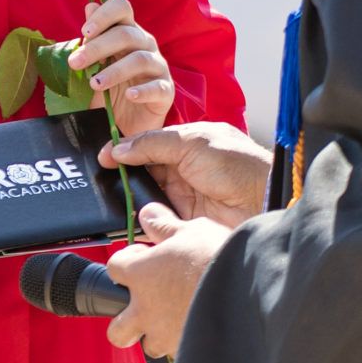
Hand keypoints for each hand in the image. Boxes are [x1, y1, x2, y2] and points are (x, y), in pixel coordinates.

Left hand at [66, 0, 175, 136]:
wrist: (128, 123)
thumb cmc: (111, 89)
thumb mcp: (96, 65)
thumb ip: (93, 39)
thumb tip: (89, 6)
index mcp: (128, 32)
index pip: (122, 8)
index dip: (104, 15)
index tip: (84, 33)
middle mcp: (146, 44)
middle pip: (126, 34)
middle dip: (98, 47)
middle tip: (75, 63)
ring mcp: (158, 67)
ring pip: (140, 59)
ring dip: (114, 71)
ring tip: (94, 84)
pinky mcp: (166, 91)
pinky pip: (158, 87)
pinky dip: (142, 91)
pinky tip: (128, 96)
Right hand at [101, 121, 271, 228]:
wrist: (262, 201)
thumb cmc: (236, 164)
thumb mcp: (192, 142)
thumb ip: (153, 143)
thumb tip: (119, 149)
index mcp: (187, 144)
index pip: (148, 145)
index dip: (125, 150)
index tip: (101, 157)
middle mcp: (184, 169)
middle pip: (144, 171)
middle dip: (123, 175)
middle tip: (99, 179)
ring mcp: (184, 196)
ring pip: (147, 196)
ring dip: (130, 198)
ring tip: (108, 199)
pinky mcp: (184, 220)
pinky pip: (156, 219)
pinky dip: (141, 219)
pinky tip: (125, 219)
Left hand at [104, 202, 227, 358]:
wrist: (246, 293)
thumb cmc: (217, 259)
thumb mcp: (192, 230)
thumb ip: (166, 226)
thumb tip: (148, 214)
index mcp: (140, 274)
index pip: (114, 267)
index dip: (127, 261)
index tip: (143, 257)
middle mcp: (145, 309)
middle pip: (116, 328)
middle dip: (125, 321)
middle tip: (143, 308)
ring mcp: (164, 334)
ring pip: (148, 345)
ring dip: (157, 335)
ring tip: (176, 321)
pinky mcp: (186, 350)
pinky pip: (179, 352)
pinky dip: (185, 343)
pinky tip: (200, 329)